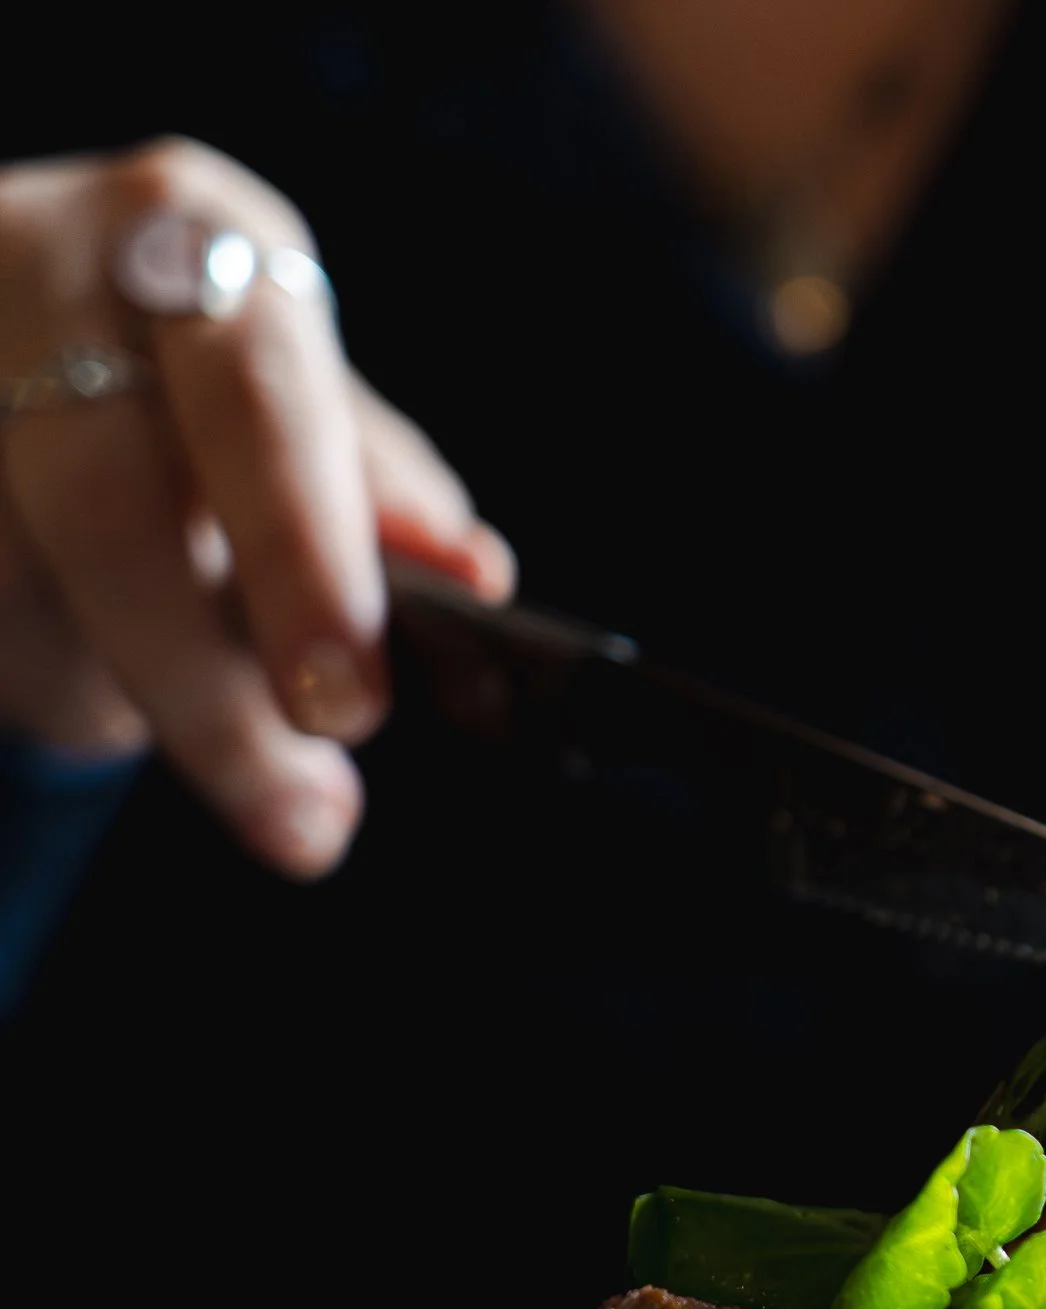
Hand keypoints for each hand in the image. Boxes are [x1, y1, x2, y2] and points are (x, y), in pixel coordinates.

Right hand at [0, 138, 511, 876]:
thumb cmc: (168, 362)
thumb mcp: (283, 391)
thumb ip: (374, 488)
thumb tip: (474, 575)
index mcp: (189, 227)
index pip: (259, 409)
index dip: (304, 566)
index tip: (347, 710)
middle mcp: (40, 262)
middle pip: (113, 518)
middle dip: (211, 697)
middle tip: (302, 820)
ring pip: (11, 591)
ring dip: (100, 694)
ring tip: (140, 695)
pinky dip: (25, 676)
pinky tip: (56, 661)